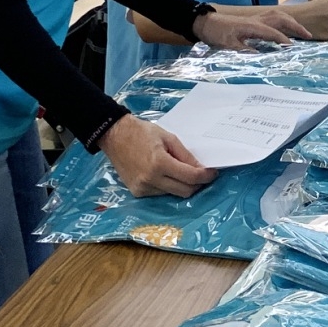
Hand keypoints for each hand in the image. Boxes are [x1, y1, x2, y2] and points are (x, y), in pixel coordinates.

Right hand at [101, 115, 217, 197]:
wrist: (115, 136)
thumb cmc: (142, 132)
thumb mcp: (168, 138)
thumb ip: (185, 155)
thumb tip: (201, 169)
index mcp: (159, 163)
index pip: (190, 177)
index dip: (205, 176)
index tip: (212, 173)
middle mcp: (151, 179)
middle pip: (184, 191)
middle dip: (197, 184)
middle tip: (201, 174)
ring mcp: (143, 188)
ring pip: (173, 194)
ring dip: (181, 185)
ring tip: (177, 170)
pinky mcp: (137, 192)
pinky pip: (160, 194)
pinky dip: (167, 186)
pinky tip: (163, 174)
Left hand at [196, 5, 309, 49]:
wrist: (205, 22)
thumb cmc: (216, 33)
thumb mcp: (227, 45)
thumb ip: (243, 50)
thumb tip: (259, 55)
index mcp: (252, 26)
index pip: (273, 31)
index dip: (283, 39)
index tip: (293, 47)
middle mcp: (256, 19)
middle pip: (281, 18)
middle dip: (295, 26)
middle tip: (308, 36)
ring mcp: (255, 18)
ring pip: (278, 15)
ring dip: (291, 22)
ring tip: (301, 31)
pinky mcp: (253, 20)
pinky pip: (273, 18)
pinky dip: (283, 21)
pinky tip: (286, 29)